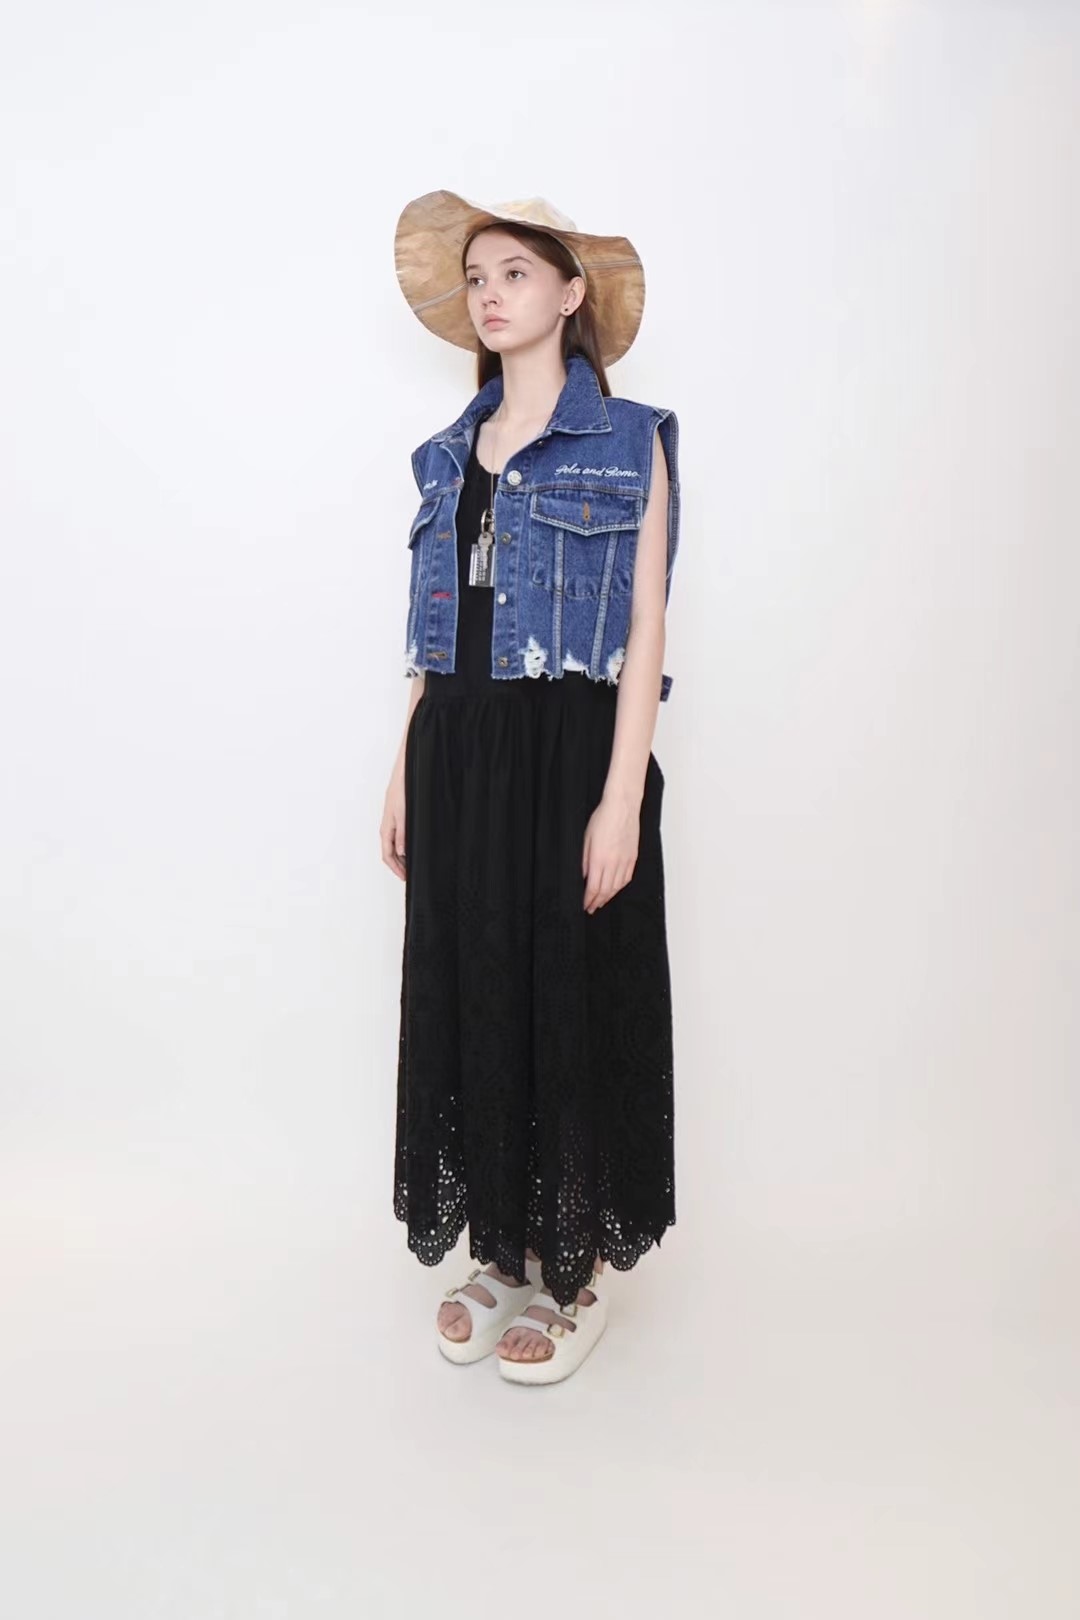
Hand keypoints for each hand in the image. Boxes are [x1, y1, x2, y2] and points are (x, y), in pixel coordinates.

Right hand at [381, 767, 406, 880]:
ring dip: (401, 857)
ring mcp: (392, 823)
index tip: (405, 877)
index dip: (396, 868)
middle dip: (398, 866)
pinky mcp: (397, 818)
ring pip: (394, 846)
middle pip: (390, 853)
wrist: (404, 774)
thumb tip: (402, 852)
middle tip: (408, 874)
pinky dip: (403, 846)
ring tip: (410, 864)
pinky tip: (411, 848)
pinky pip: (397, 838)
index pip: (387, 855)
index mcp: (386, 829)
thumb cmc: (401, 790)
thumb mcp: (403, 815)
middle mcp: (387, 828)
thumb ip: (402, 834)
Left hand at [582, 791, 639, 912]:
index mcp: (599, 859)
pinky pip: (626, 879)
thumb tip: (582, 876)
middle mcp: (613, 863)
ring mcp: (625, 861)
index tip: (584, 905)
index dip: (588, 900)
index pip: (593, 887)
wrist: (622, 807)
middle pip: (605, 891)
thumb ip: (584, 860)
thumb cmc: (603, 818)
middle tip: (591, 908)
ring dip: (608, 897)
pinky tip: (614, 890)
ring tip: (601, 902)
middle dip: (597, 902)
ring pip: (617, 887)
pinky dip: (619, 888)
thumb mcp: (586, 839)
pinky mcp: (633, 857)